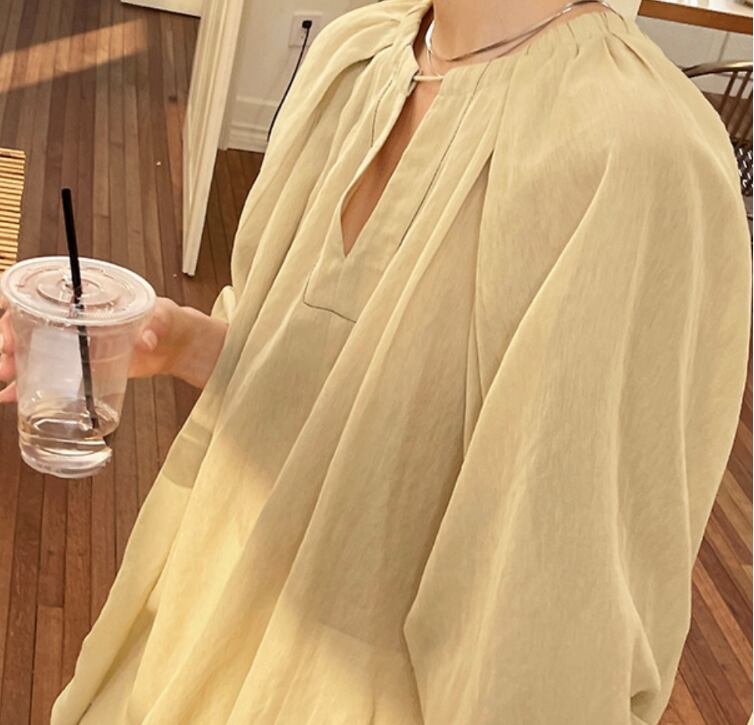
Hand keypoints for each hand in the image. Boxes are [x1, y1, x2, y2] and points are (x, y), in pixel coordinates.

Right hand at [0, 295, 227, 401]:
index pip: (42, 294)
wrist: (176, 345)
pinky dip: (29, 384)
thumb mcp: (162, 317)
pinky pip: (50, 372)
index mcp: (89, 300)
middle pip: (30, 324)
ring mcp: (75, 343)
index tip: (9, 325)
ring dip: (15, 366)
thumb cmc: (166, 321)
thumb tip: (147, 339)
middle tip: (6, 360)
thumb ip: (155, 325)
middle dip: (11, 341)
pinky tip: (13, 395)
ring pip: (34, 350)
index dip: (18, 307)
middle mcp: (75, 319)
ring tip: (7, 384)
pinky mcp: (82, 365)